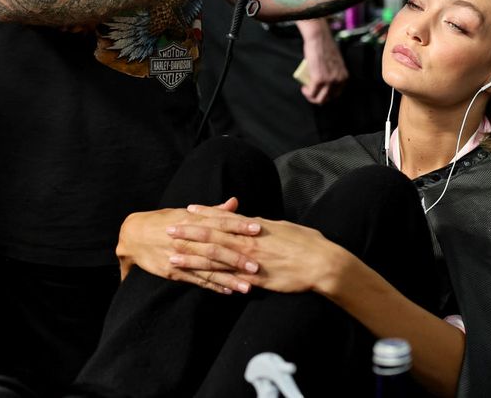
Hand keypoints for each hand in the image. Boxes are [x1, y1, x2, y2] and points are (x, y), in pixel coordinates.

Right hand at [116, 198, 261, 293]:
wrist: (133, 236)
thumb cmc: (165, 221)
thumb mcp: (187, 213)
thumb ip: (213, 211)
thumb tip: (235, 203)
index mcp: (193, 221)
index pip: (220, 223)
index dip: (239, 226)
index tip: (258, 229)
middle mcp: (188, 239)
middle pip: (216, 249)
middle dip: (237, 258)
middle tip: (257, 265)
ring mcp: (181, 257)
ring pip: (208, 269)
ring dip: (228, 278)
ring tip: (247, 286)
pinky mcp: (175, 271)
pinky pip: (197, 280)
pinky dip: (213, 286)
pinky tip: (228, 291)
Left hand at [167, 205, 343, 294]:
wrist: (321, 263)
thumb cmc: (308, 242)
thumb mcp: (284, 227)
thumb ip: (265, 225)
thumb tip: (253, 222)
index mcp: (257, 226)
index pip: (226, 218)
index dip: (205, 213)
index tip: (188, 209)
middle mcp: (249, 241)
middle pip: (213, 235)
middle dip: (189, 233)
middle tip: (168, 230)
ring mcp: (250, 261)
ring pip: (214, 257)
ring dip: (191, 257)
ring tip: (172, 256)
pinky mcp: (254, 279)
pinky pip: (228, 279)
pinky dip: (210, 279)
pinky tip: (196, 281)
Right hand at [298, 18, 348, 103]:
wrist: (319, 39)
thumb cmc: (325, 47)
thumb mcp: (334, 63)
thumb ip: (333, 73)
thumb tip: (324, 83)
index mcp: (344, 77)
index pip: (336, 94)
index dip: (326, 95)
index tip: (319, 91)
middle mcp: (339, 80)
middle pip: (328, 98)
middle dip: (318, 98)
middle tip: (311, 92)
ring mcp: (329, 81)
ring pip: (320, 99)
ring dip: (311, 98)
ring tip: (307, 91)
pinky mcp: (319, 79)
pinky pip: (312, 93)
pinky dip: (307, 93)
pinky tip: (304, 89)